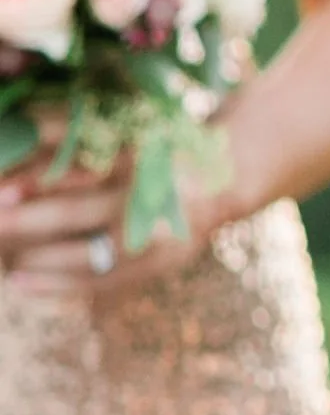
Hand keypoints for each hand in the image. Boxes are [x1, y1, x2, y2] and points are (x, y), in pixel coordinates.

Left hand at [0, 142, 189, 298]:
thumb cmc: (157, 147)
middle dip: (25, 221)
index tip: (2, 187)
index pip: (80, 169)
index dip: (38, 178)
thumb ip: (69, 133)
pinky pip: (98, 281)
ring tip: (2, 257)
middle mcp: (149, 198)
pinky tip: (20, 282)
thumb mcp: (122, 129)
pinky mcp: (153, 266)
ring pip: (85, 254)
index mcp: (141, 155)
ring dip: (37, 257)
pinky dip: (56, 284)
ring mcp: (153, 238)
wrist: (222, 181)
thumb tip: (14, 137)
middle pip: (76, 213)